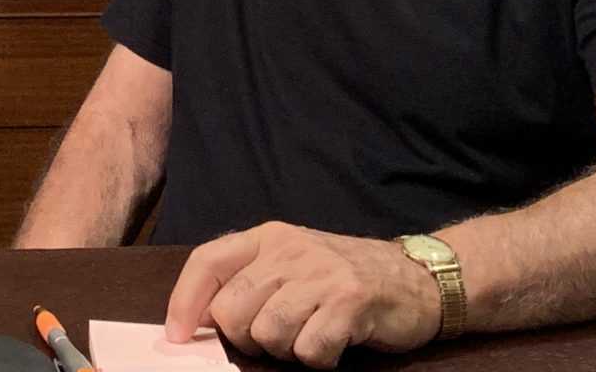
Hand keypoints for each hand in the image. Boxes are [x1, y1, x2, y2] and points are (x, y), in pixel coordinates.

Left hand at [164, 223, 441, 369]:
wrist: (418, 278)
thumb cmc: (342, 278)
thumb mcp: (291, 265)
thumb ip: (249, 282)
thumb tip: (197, 322)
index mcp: (268, 237)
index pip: (208, 262)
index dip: (184, 301)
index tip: (178, 337)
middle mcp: (289, 250)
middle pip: (232, 309)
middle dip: (245, 338)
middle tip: (275, 339)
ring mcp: (321, 274)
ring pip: (267, 333)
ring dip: (284, 350)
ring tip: (308, 337)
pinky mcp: (350, 302)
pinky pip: (309, 349)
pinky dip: (318, 359)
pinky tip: (334, 345)